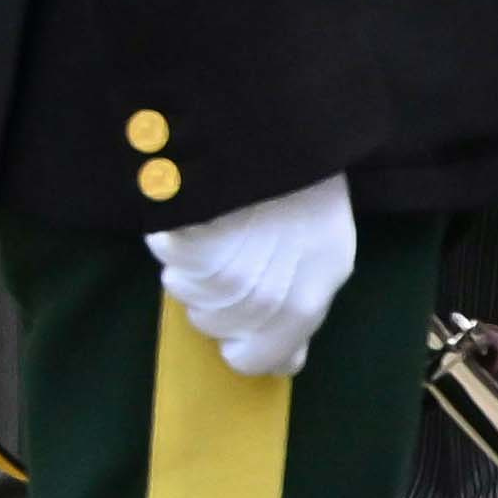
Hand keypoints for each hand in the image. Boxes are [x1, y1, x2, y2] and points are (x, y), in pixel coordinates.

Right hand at [149, 171, 360, 381]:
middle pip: (212, 326)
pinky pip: (168, 259)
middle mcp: (264, 299)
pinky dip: (174, 238)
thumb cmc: (310, 194)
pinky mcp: (191, 242)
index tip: (244, 316)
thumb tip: (286, 364)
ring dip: (194, 266)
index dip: (243, 341)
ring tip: (222, 228)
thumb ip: (302, 314)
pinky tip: (202, 216)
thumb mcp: (329, 258)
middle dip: (217, 297)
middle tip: (236, 254)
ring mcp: (224, 272)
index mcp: (305, 305)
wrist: (285, 133)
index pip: (255, 362)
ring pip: (186, 293)